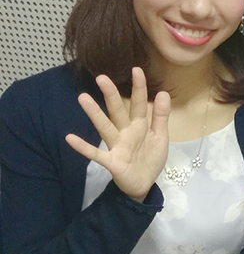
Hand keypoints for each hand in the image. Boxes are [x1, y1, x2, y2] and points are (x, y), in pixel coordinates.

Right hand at [65, 67, 170, 200]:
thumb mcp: (161, 136)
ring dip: (94, 113)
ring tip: (83, 97)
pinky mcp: (111, 161)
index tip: (136, 70)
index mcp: (139, 125)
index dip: (139, 88)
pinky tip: (70, 138)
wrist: (145, 184)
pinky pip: (96, 153)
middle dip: (111, 95)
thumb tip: (163, 93)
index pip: (138, 104)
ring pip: (104, 127)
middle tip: (101, 77)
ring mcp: (116, 146)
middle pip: (117, 111)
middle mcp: (125, 132)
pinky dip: (84, 147)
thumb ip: (160, 116)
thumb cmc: (150, 157)